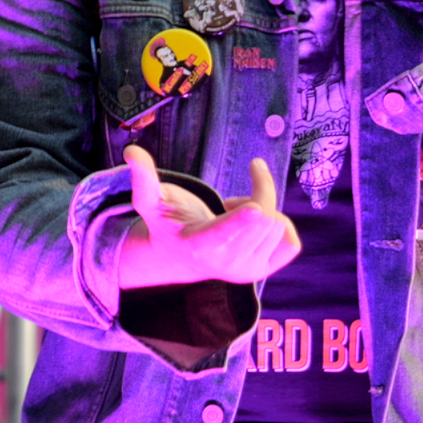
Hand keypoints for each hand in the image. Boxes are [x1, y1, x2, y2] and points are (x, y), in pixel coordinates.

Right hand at [118, 145, 299, 287]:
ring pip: (278, 224)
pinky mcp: (264, 272)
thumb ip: (143, 178)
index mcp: (198, 244)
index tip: (254, 207)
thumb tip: (131, 150)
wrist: (183, 258)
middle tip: (230, 203)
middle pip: (261, 214)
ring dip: (261, 211)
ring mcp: (246, 272)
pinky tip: (256, 229)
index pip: (222, 232)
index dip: (240, 218)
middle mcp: (225, 264)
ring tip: (236, 219)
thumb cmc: (168, 223)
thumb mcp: (151, 202)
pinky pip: (292, 241)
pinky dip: (280, 226)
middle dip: (254, 194)